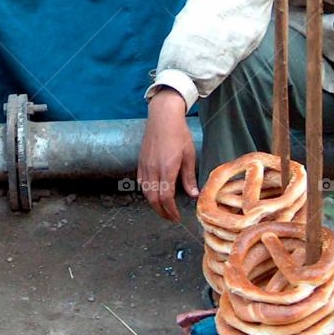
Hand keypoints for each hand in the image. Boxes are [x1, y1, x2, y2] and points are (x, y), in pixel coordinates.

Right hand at [137, 87, 198, 221]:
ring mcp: (144, 166)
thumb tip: (193, 195)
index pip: (166, 198)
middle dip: (162, 212)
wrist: (163, 116)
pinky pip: (141, 183)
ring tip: (163, 209)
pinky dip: (147, 193)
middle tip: (171, 218)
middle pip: (153, 199)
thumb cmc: (179, 133)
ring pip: (145, 192)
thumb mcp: (189, 155)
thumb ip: (189, 177)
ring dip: (154, 204)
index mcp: (166, 169)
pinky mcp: (140, 162)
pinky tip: (154, 194)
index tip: (177, 217)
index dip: (171, 211)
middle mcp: (152, 170)